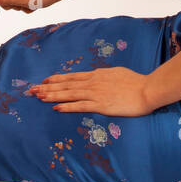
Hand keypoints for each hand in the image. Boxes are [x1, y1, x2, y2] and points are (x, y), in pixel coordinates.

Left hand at [29, 66, 152, 116]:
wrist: (147, 90)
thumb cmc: (136, 82)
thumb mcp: (118, 73)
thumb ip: (106, 76)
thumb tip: (99, 76)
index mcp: (97, 75)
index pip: (72, 77)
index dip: (57, 79)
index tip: (45, 80)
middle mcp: (93, 82)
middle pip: (66, 85)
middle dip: (48, 87)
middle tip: (32, 90)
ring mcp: (96, 93)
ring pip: (69, 94)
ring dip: (52, 96)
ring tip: (38, 97)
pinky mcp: (101, 105)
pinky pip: (80, 106)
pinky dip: (67, 106)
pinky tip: (56, 108)